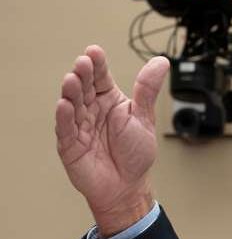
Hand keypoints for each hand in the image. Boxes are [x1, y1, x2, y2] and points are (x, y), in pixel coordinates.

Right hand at [55, 46, 169, 236]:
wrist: (127, 186)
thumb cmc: (135, 153)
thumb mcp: (143, 117)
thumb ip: (147, 89)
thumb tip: (161, 61)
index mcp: (110, 101)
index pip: (101, 78)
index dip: (97, 65)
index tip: (94, 51)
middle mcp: (92, 110)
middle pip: (84, 87)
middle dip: (82, 74)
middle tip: (83, 63)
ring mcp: (79, 126)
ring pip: (72, 104)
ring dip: (71, 92)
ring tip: (72, 80)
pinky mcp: (70, 144)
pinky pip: (65, 128)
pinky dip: (64, 117)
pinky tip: (65, 105)